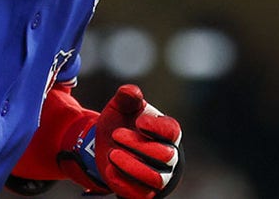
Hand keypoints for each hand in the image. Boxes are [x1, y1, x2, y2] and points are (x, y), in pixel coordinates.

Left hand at [59, 85, 182, 198]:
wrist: (106, 145)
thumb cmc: (121, 122)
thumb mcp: (121, 106)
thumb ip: (126, 96)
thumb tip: (131, 91)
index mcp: (166, 132)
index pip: (172, 131)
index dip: (157, 128)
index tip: (139, 122)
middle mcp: (168, 156)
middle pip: (164, 155)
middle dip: (138, 145)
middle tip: (115, 134)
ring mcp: (158, 177)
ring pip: (155, 178)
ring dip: (132, 166)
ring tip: (111, 153)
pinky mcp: (144, 192)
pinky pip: (139, 194)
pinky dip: (122, 181)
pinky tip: (109, 168)